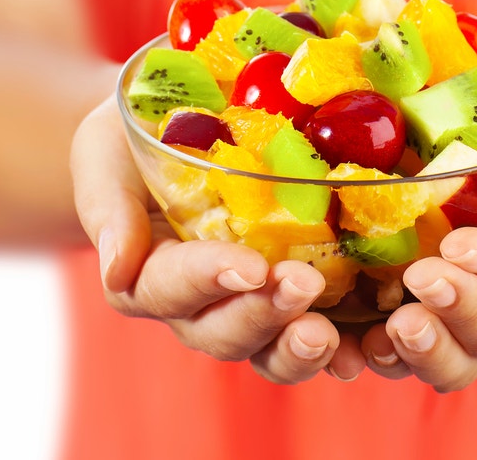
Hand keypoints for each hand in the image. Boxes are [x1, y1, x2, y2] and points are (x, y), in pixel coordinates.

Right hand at [70, 97, 367, 383]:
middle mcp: (199, 304)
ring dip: (299, 346)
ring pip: (271, 350)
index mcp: (147, 272)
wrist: (179, 126)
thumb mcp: (105, 152)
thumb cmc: (134, 137)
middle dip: (264, 314)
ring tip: (332, 336)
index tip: (249, 265)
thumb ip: (109, 206)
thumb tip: (114, 268)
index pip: (170, 287)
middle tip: (303, 286)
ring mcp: (251, 307)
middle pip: (225, 332)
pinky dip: (346, 346)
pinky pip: (320, 335)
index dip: (210, 280)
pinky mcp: (297, 299)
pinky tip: (371, 343)